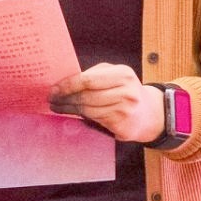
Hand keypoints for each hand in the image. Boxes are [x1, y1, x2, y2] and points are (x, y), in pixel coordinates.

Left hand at [48, 63, 164, 142]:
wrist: (149, 113)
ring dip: (68, 108)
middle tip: (51, 98)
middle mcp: (126, 92)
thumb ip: (95, 75)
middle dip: (65, 97)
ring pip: (88, 109)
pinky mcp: (121, 126)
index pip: (88, 79)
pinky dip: (79, 116)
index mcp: (123, 74)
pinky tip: (71, 113)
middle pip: (86, 96)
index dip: (68, 84)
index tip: (54, 88)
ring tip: (57, 106)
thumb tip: (65, 81)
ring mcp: (124, 110)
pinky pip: (93, 119)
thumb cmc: (125, 90)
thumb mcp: (115, 76)